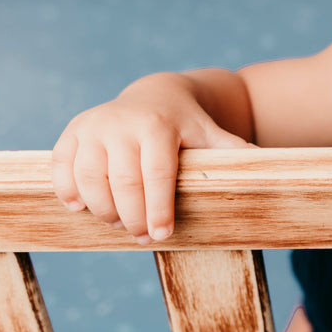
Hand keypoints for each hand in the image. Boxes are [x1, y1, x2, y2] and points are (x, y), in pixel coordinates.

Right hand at [51, 73, 251, 243]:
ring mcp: (93, 127)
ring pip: (88, 181)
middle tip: (142, 236)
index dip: (158, 209)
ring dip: (103, 211)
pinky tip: (83, 208)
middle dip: (132, 217)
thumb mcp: (211, 135)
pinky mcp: (72, 133)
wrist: (156, 95)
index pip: (155, 174)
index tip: (162, 235)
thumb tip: (270, 174)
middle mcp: (121, 123)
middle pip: (121, 184)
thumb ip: (233, 153)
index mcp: (158, 125)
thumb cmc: (188, 126)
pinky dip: (68, 193)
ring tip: (120, 223)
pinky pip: (61, 169)